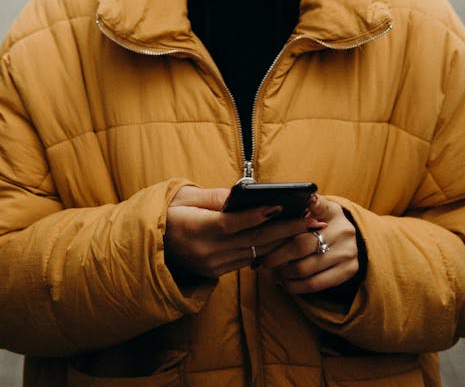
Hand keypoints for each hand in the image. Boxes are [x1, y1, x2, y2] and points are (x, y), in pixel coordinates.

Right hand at [164, 185, 325, 280]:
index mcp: (196, 230)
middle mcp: (207, 252)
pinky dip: (269, 249)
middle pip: (253, 241)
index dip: (256, 216)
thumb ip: (213, 197)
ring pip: (256, 253)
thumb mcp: (184, 198)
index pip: (231, 224)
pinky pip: (249, 260)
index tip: (280, 205)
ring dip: (285, 240)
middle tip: (313, 218)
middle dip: (286, 229)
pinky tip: (288, 238)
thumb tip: (241, 192)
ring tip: (309, 226)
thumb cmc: (168, 214)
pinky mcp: (218, 273)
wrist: (152, 246)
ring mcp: (214, 266)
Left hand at [262, 193, 358, 294]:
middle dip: (276, 255)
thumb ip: (301, 208)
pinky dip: (295, 285)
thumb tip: (274, 209)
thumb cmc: (323, 225)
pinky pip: (315, 284)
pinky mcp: (348, 271)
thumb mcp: (319, 211)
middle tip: (261, 260)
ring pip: (305, 267)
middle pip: (300, 244)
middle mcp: (343, 230)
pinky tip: (285, 282)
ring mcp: (347, 252)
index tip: (276, 211)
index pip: (315, 206)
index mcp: (332, 210)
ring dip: (283, 272)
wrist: (351, 242)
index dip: (298, 209)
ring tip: (271, 272)